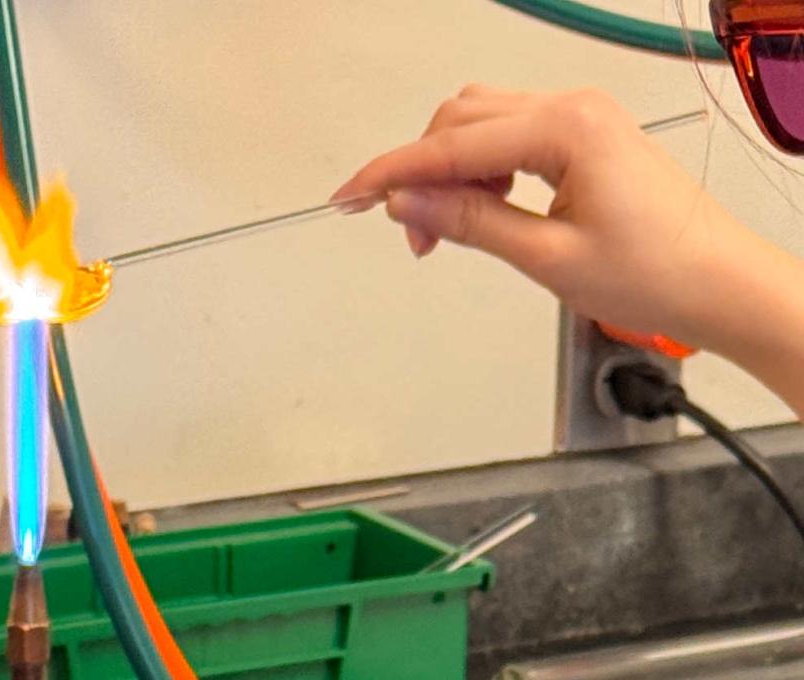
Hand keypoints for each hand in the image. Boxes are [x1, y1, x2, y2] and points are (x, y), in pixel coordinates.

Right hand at [333, 85, 794, 354]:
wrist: (722, 287)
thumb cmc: (659, 275)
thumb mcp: (547, 257)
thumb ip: (468, 222)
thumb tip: (406, 202)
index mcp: (567, 129)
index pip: (452, 145)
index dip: (391, 172)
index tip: (348, 196)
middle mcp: (573, 109)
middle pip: (460, 122)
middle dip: (420, 174)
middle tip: (408, 234)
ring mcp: (580, 119)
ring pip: (480, 124)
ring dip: (448, 170)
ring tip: (441, 229)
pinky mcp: (583, 137)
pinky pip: (508, 136)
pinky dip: (479, 169)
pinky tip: (478, 209)